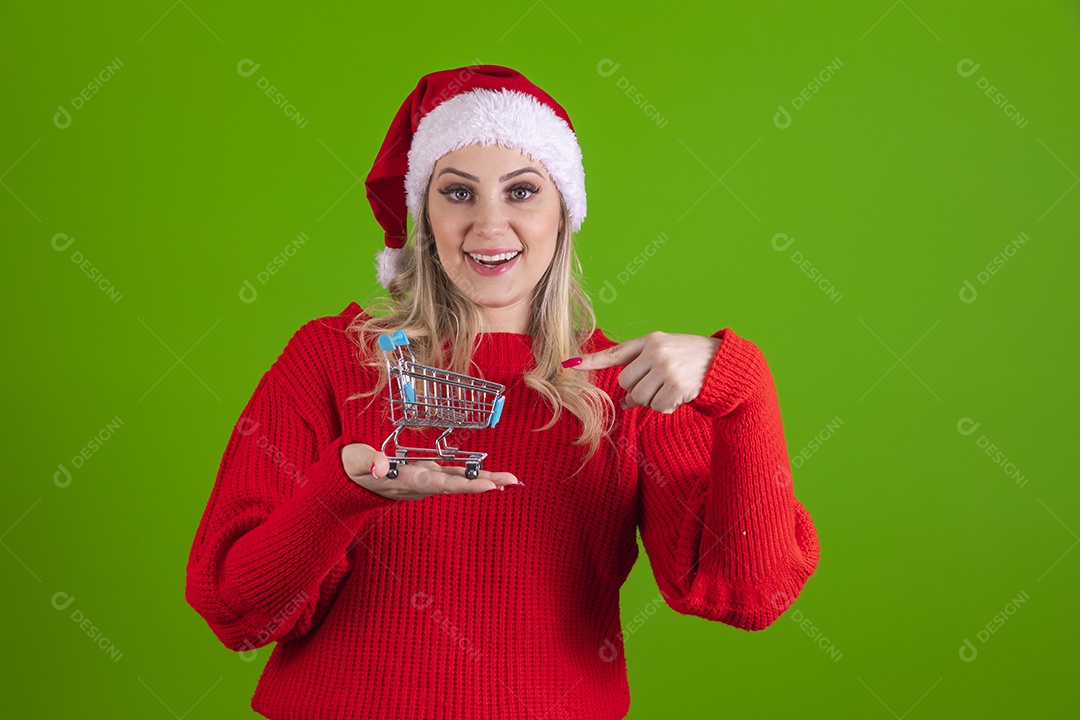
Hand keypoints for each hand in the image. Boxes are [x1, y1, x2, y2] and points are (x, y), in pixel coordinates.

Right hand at [340, 442, 521, 500]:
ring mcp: (427, 481)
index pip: (439, 483)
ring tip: (511, 480)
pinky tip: (494, 478)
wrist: (353, 480)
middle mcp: (422, 484)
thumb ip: (368, 462)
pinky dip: (475, 476)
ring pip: (460, 481)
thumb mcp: (357, 462)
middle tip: (510, 482)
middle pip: (457, 485)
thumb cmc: (355, 467)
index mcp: (407, 480)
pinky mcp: (430, 475)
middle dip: (484, 483)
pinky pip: (456, 476)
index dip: (464, 485)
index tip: (487, 486)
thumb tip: (379, 463)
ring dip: (485, 481)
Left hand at [564, 331, 720, 413]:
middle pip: (626, 383)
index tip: (569, 364)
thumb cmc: (691, 360)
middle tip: (660, 385)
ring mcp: (666, 368)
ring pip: (640, 398)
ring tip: (673, 388)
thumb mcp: (666, 353)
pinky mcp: (677, 386)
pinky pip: (658, 406)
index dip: (591, 361)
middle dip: (639, 390)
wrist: (725, 365)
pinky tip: (681, 395)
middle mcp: (656, 352)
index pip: (615, 353)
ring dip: (654, 400)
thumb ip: (642, 369)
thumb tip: (624, 402)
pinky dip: (667, 406)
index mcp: (651, 340)